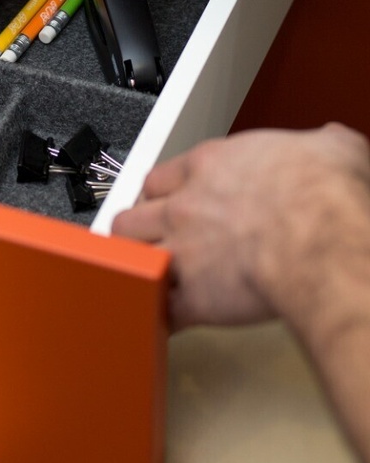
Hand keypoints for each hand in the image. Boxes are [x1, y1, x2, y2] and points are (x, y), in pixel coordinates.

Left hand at [112, 124, 369, 331]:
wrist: (324, 242)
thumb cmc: (326, 197)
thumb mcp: (329, 150)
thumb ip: (318, 145)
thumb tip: (332, 143)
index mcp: (209, 166)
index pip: (159, 177)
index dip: (162, 193)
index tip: (169, 201)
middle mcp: (185, 206)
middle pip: (131, 216)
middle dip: (137, 229)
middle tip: (150, 239)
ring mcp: (184, 251)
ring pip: (130, 255)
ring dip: (137, 266)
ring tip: (148, 275)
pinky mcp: (196, 297)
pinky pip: (164, 310)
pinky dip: (165, 316)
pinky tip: (170, 319)